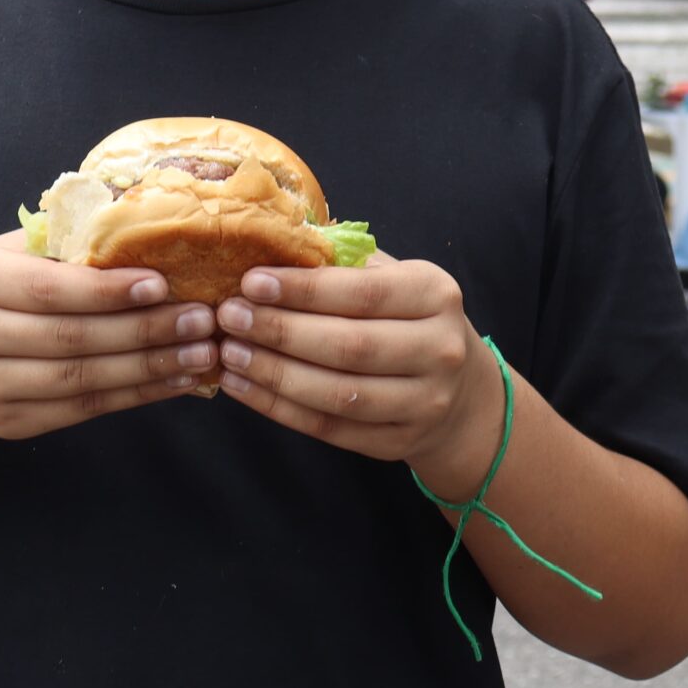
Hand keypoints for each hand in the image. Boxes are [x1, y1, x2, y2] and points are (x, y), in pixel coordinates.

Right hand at [0, 232, 215, 437]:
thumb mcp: (8, 253)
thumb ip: (64, 244)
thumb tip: (144, 224)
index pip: (48, 289)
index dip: (108, 290)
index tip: (162, 284)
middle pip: (71, 339)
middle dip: (144, 331)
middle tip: (201, 319)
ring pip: (80, 381)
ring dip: (149, 368)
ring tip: (200, 353)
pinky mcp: (7, 424)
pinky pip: (81, 412)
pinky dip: (135, 397)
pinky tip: (174, 381)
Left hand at [214, 255, 490, 479]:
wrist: (459, 391)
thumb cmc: (406, 317)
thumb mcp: (391, 277)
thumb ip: (340, 263)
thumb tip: (270, 244)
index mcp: (435, 295)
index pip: (363, 293)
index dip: (303, 289)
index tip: (250, 282)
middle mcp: (440, 350)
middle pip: (349, 346)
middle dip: (281, 331)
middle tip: (228, 316)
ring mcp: (424, 403)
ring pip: (338, 394)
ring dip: (274, 374)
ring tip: (229, 353)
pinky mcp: (398, 443)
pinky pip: (330, 429)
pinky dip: (279, 409)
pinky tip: (242, 387)